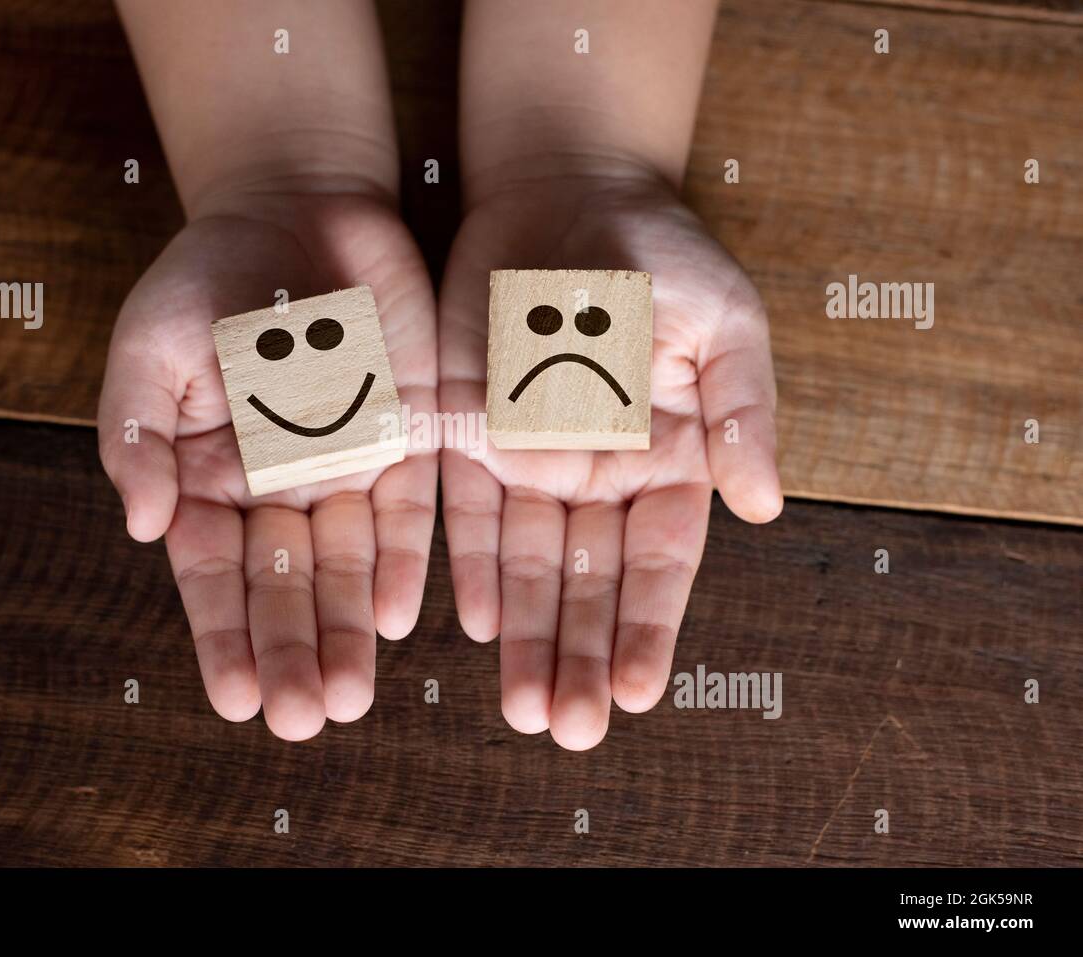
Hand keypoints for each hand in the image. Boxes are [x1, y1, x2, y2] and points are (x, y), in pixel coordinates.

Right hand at [98, 190, 437, 740]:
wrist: (297, 207)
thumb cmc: (207, 276)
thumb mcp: (151, 344)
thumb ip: (138, 435)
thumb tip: (145, 528)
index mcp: (210, 477)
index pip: (214, 574)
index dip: (223, 636)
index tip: (234, 698)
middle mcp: (281, 487)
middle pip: (286, 586)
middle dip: (292, 652)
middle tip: (300, 718)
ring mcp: (347, 464)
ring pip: (349, 565)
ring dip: (347, 631)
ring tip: (347, 695)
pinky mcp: (407, 434)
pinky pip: (408, 509)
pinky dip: (403, 561)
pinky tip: (396, 616)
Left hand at [438, 171, 782, 749]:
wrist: (567, 188)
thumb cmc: (662, 253)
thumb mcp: (724, 322)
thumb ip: (744, 413)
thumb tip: (766, 505)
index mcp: (670, 458)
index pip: (660, 564)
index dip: (647, 629)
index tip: (634, 693)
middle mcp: (600, 474)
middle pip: (589, 583)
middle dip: (579, 657)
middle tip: (567, 730)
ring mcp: (531, 457)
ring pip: (529, 565)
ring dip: (526, 637)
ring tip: (525, 708)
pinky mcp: (467, 430)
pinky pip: (467, 512)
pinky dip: (470, 565)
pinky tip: (472, 622)